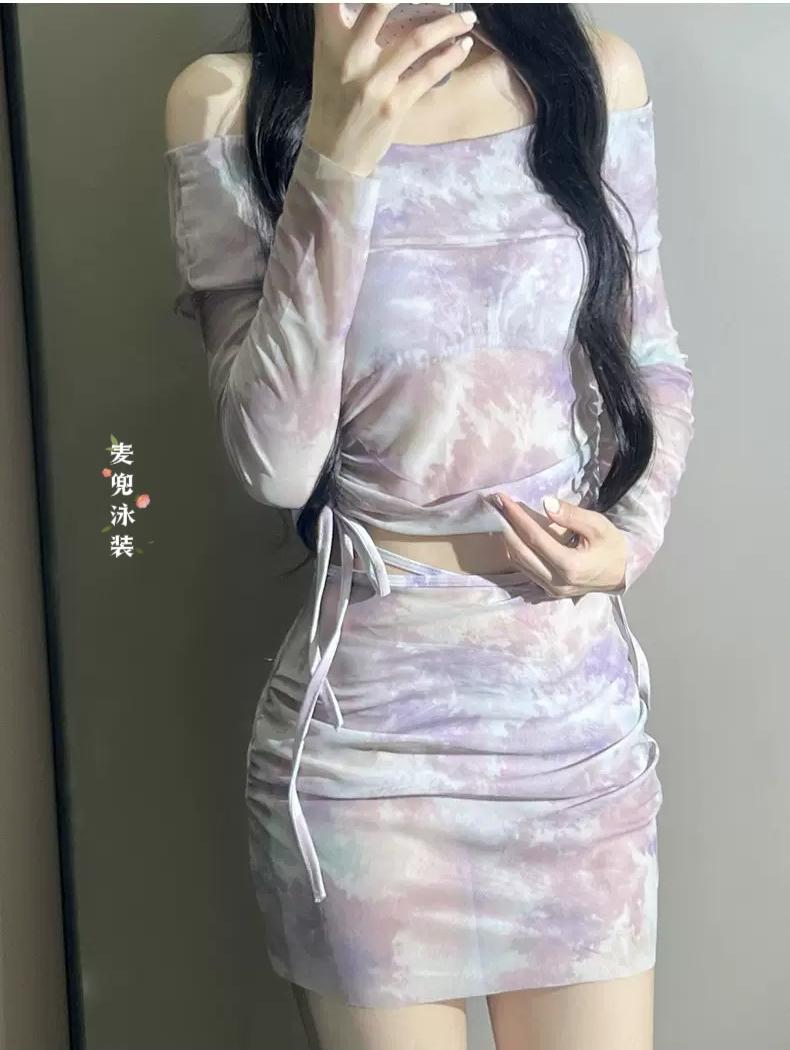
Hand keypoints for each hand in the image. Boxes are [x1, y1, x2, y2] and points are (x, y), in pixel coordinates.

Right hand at [305, 3, 476, 175]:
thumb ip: (343, 26)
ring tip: (467, 18)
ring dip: (449, 24)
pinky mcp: (396, 104)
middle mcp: (351, 55)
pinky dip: (451, 56)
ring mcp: (376, 81)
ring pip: (418, 39)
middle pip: (380, 4)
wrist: (335, 154)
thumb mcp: (327, 58)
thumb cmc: (333, 102)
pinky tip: (462, 46)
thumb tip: (369, 2)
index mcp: (330, 39)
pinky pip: (429, 73)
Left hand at [485, 492, 628, 597]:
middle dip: (505, 526)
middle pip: (520, 552)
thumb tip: (545, 503)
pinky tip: (512, 533)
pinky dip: (516, 550)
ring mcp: (551, 589)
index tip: (502, 499)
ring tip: (500, 516)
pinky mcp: (548, 590)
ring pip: (519, 562)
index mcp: (570, 566)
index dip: (516, 517)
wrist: (622, 574)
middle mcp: (556, 581)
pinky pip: (525, 569)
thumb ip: (571, 515)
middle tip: (495, 505)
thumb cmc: (612, 547)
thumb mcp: (599, 525)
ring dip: (507, 538)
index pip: (534, 538)